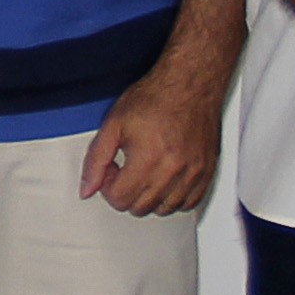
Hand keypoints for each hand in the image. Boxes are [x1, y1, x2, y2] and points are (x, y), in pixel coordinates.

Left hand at [79, 61, 226, 215]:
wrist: (190, 84)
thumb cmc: (155, 98)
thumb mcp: (113, 124)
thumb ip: (95, 160)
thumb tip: (87, 189)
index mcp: (148, 160)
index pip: (120, 200)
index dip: (108, 186)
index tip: (112, 168)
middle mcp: (174, 172)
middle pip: (140, 208)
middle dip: (126, 191)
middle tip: (127, 167)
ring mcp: (194, 175)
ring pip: (165, 210)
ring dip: (150, 196)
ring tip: (146, 170)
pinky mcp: (208, 173)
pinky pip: (189, 203)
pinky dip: (174, 198)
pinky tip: (166, 177)